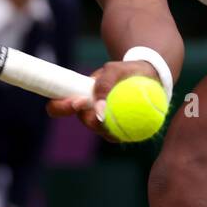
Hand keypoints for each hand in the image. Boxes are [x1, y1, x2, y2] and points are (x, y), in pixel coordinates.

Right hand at [45, 58, 162, 141]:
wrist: (149, 76)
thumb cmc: (126, 70)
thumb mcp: (114, 70)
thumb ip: (103, 84)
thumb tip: (98, 111)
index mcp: (80, 94)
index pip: (58, 106)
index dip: (60, 107)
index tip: (78, 102)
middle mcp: (88, 109)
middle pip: (82, 120)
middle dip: (90, 120)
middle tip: (103, 114)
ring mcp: (102, 120)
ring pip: (99, 130)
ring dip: (107, 127)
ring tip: (121, 118)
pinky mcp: (117, 129)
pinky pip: (114, 136)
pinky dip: (120, 133)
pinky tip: (128, 128)